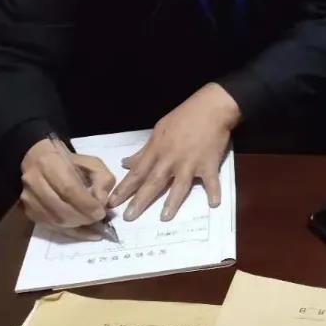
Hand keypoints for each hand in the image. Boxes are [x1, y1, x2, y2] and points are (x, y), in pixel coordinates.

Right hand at [20, 139, 115, 239]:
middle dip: (83, 218)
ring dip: (78, 226)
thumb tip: (101, 202)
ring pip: (54, 220)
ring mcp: (28, 197)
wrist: (42, 161)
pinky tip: (86, 232)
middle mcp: (33, 180)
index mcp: (50, 163)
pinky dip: (71, 231)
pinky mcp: (28, 210)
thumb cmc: (71, 163)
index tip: (101, 212)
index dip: (86, 204)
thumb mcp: (93, 164)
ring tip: (93, 224)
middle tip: (98, 219)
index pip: (68, 189)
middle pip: (60, 209)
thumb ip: (102, 180)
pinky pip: (50, 226)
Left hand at [108, 83, 238, 221]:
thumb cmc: (184, 116)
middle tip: (128, 217)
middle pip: (153, 182)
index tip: (112, 203)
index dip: (124, 189)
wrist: (211, 108)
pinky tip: (213, 204)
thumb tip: (126, 163)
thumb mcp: (159, 130)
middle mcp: (171, 159)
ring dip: (172, 202)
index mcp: (157, 150)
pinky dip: (214, 192)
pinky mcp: (209, 164)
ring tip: (164, 217)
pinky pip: (211, 181)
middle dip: (139, 201)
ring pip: (179, 186)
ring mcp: (190, 163)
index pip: (137, 173)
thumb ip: (144, 150)